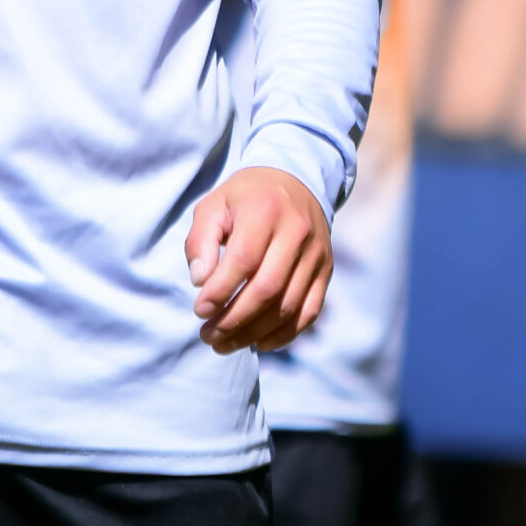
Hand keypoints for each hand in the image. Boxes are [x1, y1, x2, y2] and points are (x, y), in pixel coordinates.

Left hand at [184, 166, 331, 354]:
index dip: (220, 290)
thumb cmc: (246, 198)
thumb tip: (200, 281)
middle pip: (267, 288)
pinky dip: (284, 334)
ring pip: (288, 305)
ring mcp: (316, 254)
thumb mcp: (214, 205)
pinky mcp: (326, 270)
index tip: (200, 310)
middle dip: (234, 319)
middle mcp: (296, 232)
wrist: (296, 180)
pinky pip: (309, 312)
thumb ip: (200, 241)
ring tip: (225, 344)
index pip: (244, 259)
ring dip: (254, 333)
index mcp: (265, 210)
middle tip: (208, 336)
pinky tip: (259, 343)